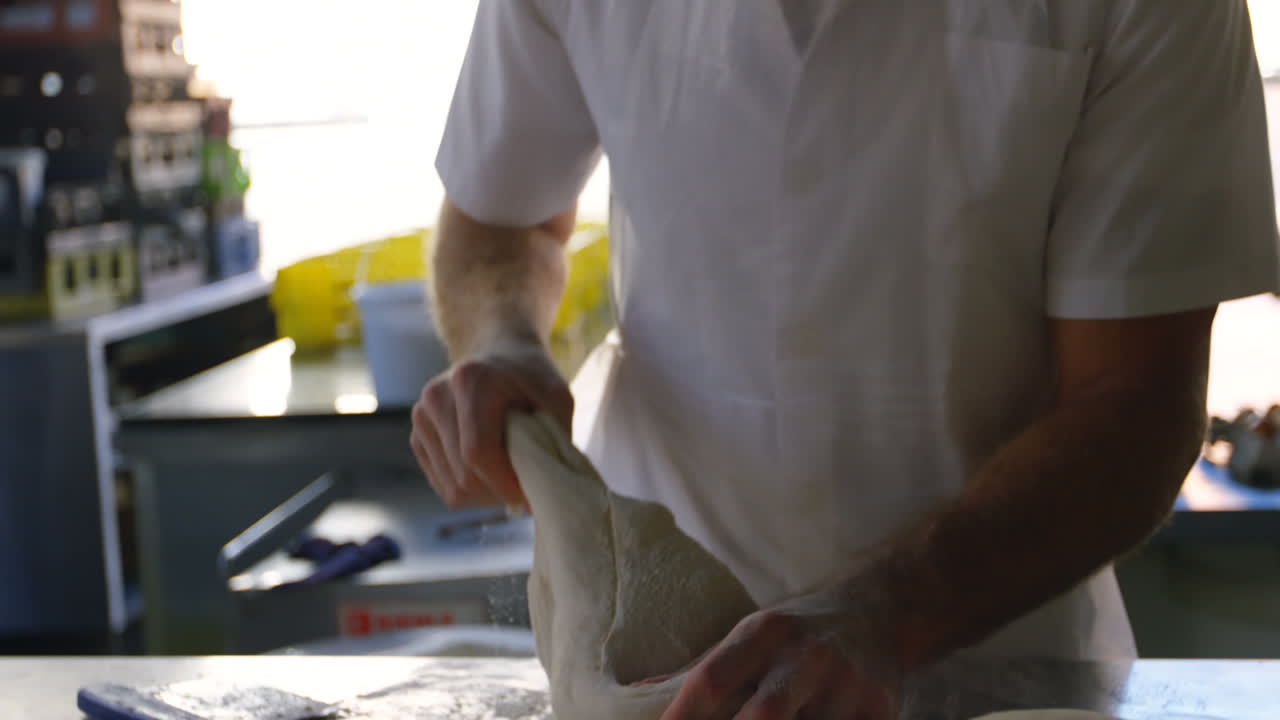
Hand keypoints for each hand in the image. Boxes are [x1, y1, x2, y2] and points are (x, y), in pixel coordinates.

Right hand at [410, 340, 572, 508]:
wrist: (499, 354)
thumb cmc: (533, 379)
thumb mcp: (557, 399)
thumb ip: (556, 438)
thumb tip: (546, 489)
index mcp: (470, 381)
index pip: (478, 452)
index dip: (505, 484)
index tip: (531, 494)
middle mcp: (437, 397)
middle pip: (464, 475)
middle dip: (498, 493)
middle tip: (525, 487)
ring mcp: (422, 416)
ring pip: (451, 487)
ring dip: (485, 495)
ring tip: (510, 477)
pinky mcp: (418, 434)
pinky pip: (442, 485)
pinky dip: (470, 489)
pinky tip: (490, 471)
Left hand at [657, 586, 904, 719]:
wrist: (883, 609)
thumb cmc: (798, 633)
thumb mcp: (751, 636)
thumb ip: (699, 670)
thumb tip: (632, 697)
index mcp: (765, 633)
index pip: (712, 678)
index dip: (681, 715)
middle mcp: (807, 658)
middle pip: (763, 717)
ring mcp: (848, 687)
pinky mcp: (881, 712)